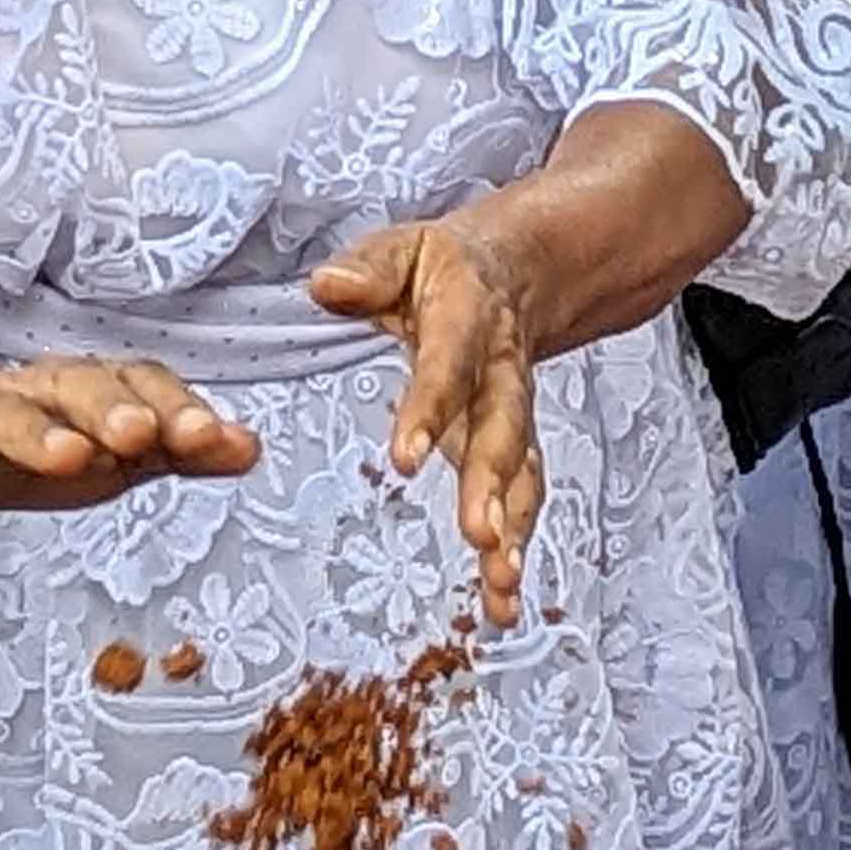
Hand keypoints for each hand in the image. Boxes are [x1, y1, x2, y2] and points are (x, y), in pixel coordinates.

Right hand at [0, 355, 258, 531]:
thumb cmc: (48, 444)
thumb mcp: (119, 453)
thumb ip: (184, 451)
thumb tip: (252, 448)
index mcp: (91, 389)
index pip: (140, 384)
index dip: (177, 407)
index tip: (213, 437)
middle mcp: (38, 392)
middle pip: (76, 386)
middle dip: (111, 408)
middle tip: (141, 437)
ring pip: (5, 415)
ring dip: (36, 433)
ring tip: (67, 456)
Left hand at [311, 215, 546, 626]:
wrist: (515, 272)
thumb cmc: (442, 270)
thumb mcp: (403, 249)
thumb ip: (369, 269)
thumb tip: (329, 287)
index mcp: (467, 318)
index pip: (448, 364)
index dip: (431, 410)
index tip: (407, 457)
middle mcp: (499, 372)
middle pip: (501, 431)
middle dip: (492, 487)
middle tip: (480, 536)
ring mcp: (511, 414)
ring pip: (520, 474)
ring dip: (513, 530)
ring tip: (500, 583)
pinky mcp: (513, 448)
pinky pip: (521, 499)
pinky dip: (514, 550)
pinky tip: (500, 600)